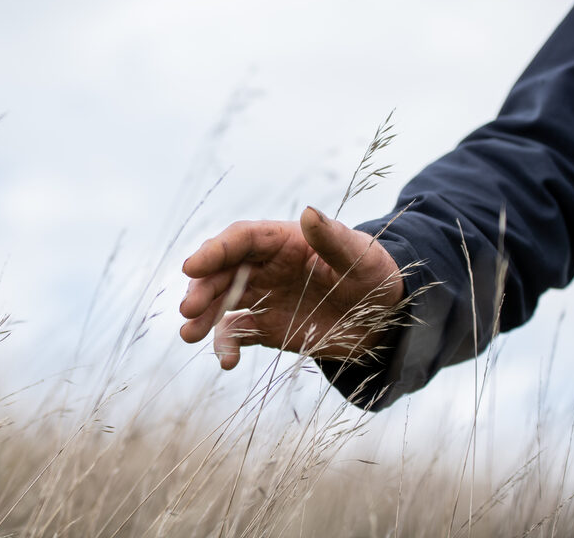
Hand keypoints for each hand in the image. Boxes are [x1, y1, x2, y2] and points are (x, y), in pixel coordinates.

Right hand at [179, 207, 403, 369]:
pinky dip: (226, 345)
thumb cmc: (375, 276)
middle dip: (202, 288)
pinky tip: (226, 361)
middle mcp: (266, 267)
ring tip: (188, 335)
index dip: (214, 251)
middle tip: (188, 310)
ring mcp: (263, 297)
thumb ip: (333, 238)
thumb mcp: (360, 257)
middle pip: (223, 272)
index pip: (241, 240)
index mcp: (283, 241)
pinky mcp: (265, 327)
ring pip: (222, 302)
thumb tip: (308, 212)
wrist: (385, 318)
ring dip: (203, 316)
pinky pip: (237, 333)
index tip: (192, 267)